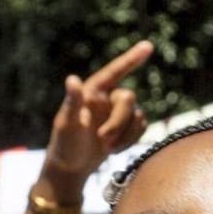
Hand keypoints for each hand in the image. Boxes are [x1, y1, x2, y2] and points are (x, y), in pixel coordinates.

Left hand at [40, 41, 153, 190]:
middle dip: (119, 122)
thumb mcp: (66, 124)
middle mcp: (106, 98)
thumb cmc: (64, 145)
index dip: (132, 58)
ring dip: (125, 135)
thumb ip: (72, 102)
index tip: (148, 46)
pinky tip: (115, 149)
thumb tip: (72, 79)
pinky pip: (141, 126)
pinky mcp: (125, 126)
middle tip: (103, 141)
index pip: (114, 71)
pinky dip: (131, 140)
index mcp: (91, 91)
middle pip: (128, 98)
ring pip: (137, 115)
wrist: (71, 167)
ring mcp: (117, 112)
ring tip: (107, 148)